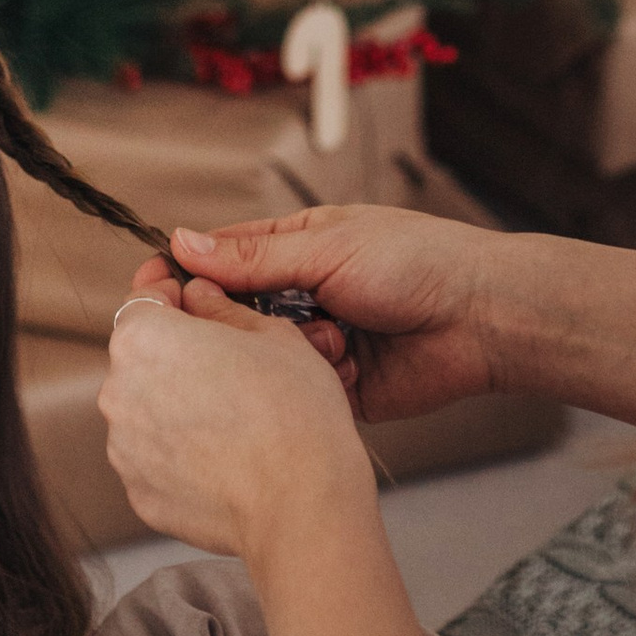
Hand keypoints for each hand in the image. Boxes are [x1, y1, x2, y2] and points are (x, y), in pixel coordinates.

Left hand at [100, 271, 370, 560]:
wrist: (302, 503)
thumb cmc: (293, 412)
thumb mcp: (272, 335)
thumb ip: (221, 307)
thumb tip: (200, 295)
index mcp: (144, 338)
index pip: (144, 300)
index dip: (170, 295)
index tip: (186, 296)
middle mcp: (119, 391)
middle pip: (143, 359)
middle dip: (177, 356)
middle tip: (228, 365)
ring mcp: (124, 449)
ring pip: (148, 412)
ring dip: (178, 407)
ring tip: (233, 420)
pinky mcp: (139, 493)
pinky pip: (156, 461)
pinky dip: (181, 456)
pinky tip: (225, 458)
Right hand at [169, 204, 503, 427]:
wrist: (482, 319)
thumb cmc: (416, 262)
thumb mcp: (328, 248)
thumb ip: (254, 258)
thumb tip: (183, 244)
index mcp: (297, 248)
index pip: (222, 259)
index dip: (187, 274)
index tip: (153, 288)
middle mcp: (302, 296)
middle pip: (235, 314)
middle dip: (233, 321)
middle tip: (241, 322)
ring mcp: (318, 344)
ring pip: (263, 356)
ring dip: (287, 348)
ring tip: (334, 334)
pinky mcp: (336, 390)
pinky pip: (297, 391)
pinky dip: (314, 379)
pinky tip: (347, 361)